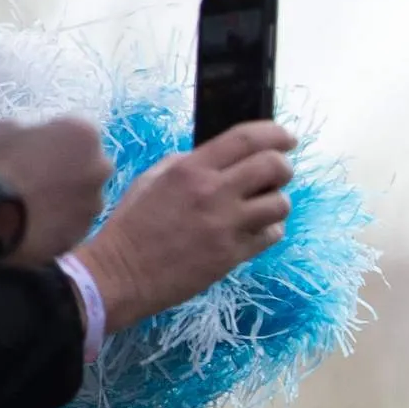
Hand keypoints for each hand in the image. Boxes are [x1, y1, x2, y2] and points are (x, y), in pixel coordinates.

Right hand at [0, 115, 109, 262]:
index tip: (38, 146)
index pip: (78, 131)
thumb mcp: (7, 129)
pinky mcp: (85, 230)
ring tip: (33, 202)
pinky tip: (36, 220)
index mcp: (83, 134)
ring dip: (66, 195)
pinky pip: (74, 220)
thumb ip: (33, 131)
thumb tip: (36, 140)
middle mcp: (100, 167)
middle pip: (88, 163)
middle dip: (68, 167)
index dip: (56, 138)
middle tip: (38, 175)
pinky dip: (60, 219)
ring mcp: (95, 201)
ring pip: (84, 194)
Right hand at [78, 122, 293, 330]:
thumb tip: (224, 158)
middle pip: (274, 166)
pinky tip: (253, 231)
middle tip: (276, 176)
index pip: (247, 139)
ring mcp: (226, 225)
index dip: (275, 134)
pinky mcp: (233, 255)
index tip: (288, 138)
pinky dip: (269, 230)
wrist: (120, 273)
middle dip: (283, 167)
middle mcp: (213, 192)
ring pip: (280, 203)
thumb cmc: (132, 225)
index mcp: (190, 169)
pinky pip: (272, 235)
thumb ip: (189, 164)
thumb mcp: (152, 180)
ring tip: (259, 208)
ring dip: (276, 202)